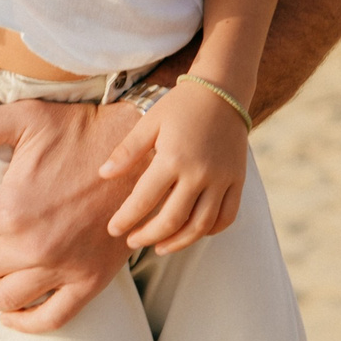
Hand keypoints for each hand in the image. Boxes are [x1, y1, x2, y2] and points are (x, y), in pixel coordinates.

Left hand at [0, 100, 143, 331]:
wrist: (143, 159)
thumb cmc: (82, 134)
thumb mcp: (27, 117)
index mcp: (11, 208)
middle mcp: (33, 246)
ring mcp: (63, 268)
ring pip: (5, 298)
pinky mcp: (90, 281)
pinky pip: (53, 317)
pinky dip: (27, 323)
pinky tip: (10, 317)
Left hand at [98, 80, 248, 252]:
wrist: (222, 92)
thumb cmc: (180, 106)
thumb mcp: (148, 123)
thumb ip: (126, 151)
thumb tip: (103, 175)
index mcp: (172, 159)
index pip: (144, 200)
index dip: (126, 219)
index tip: (113, 230)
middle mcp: (199, 174)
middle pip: (172, 220)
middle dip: (149, 236)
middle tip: (132, 242)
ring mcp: (222, 180)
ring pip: (201, 225)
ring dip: (179, 242)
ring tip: (159, 247)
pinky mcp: (237, 181)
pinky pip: (227, 216)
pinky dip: (210, 230)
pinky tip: (192, 233)